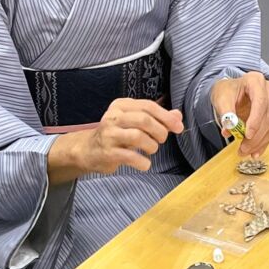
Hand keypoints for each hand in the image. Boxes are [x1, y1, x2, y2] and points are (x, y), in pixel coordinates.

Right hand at [51, 97, 183, 176]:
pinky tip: (144, 163)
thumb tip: (178, 116)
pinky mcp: (108, 152)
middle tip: (161, 140)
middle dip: (160, 131)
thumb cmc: (117, 134)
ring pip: (138, 136)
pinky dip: (143, 162)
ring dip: (152, 146)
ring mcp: (109, 135)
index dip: (166, 117)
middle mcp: (114, 117)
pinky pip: (131, 156)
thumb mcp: (134, 122)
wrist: (89, 150)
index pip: (148, 106)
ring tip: (151, 150)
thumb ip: (157, 118)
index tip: (178, 127)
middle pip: (144, 120)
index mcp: (121, 105)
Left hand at [211, 71, 268, 155]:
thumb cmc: (228, 91)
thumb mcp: (221, 98)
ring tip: (248, 151)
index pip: (260, 102)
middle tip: (244, 148)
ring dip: (261, 142)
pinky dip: (264, 142)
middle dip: (256, 136)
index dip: (255, 120)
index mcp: (255, 80)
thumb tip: (230, 127)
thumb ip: (225, 112)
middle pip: (268, 115)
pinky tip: (256, 150)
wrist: (232, 92)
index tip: (247, 135)